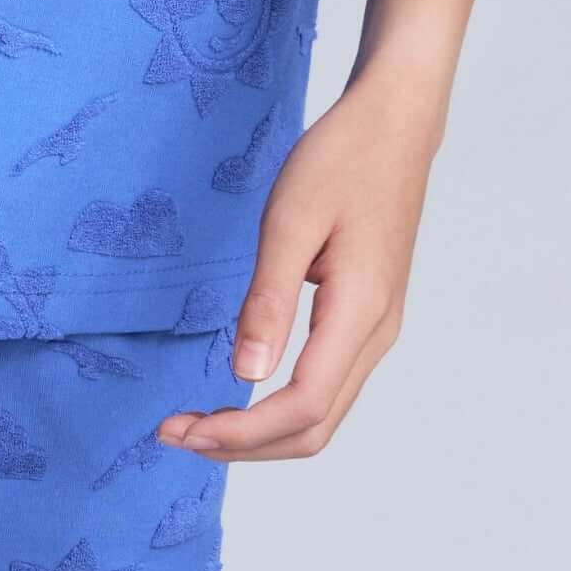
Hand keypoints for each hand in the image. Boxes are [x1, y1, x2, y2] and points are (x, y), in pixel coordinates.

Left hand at [156, 83, 439, 461]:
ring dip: (260, 433)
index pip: (301, 406)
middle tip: (176, 432)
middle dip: (243, 445)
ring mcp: (378, 329)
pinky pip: (326, 388)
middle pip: (314, 429)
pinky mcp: (367, 318)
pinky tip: (241, 396)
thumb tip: (246, 374)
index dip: (241, 431)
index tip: (182, 428)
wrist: (395, 125)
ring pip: (322, 415)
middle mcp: (377, 334)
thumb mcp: (291, 222)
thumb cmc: (342, 160)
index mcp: (360, 312)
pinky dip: (280, 409)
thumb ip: (268, 301)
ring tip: (199, 423)